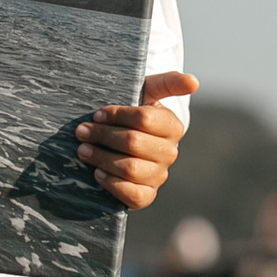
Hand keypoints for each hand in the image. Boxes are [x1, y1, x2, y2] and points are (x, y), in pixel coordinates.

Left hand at [75, 71, 197, 209]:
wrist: (127, 143)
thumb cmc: (134, 114)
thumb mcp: (148, 93)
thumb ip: (169, 83)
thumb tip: (194, 81)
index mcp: (172, 125)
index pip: (144, 118)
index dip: (117, 116)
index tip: (97, 114)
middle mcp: (170, 152)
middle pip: (134, 142)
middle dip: (103, 136)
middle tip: (82, 132)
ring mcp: (159, 175)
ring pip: (131, 168)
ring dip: (102, 158)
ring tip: (83, 151)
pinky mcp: (147, 194)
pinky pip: (133, 195)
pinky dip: (112, 184)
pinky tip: (98, 173)